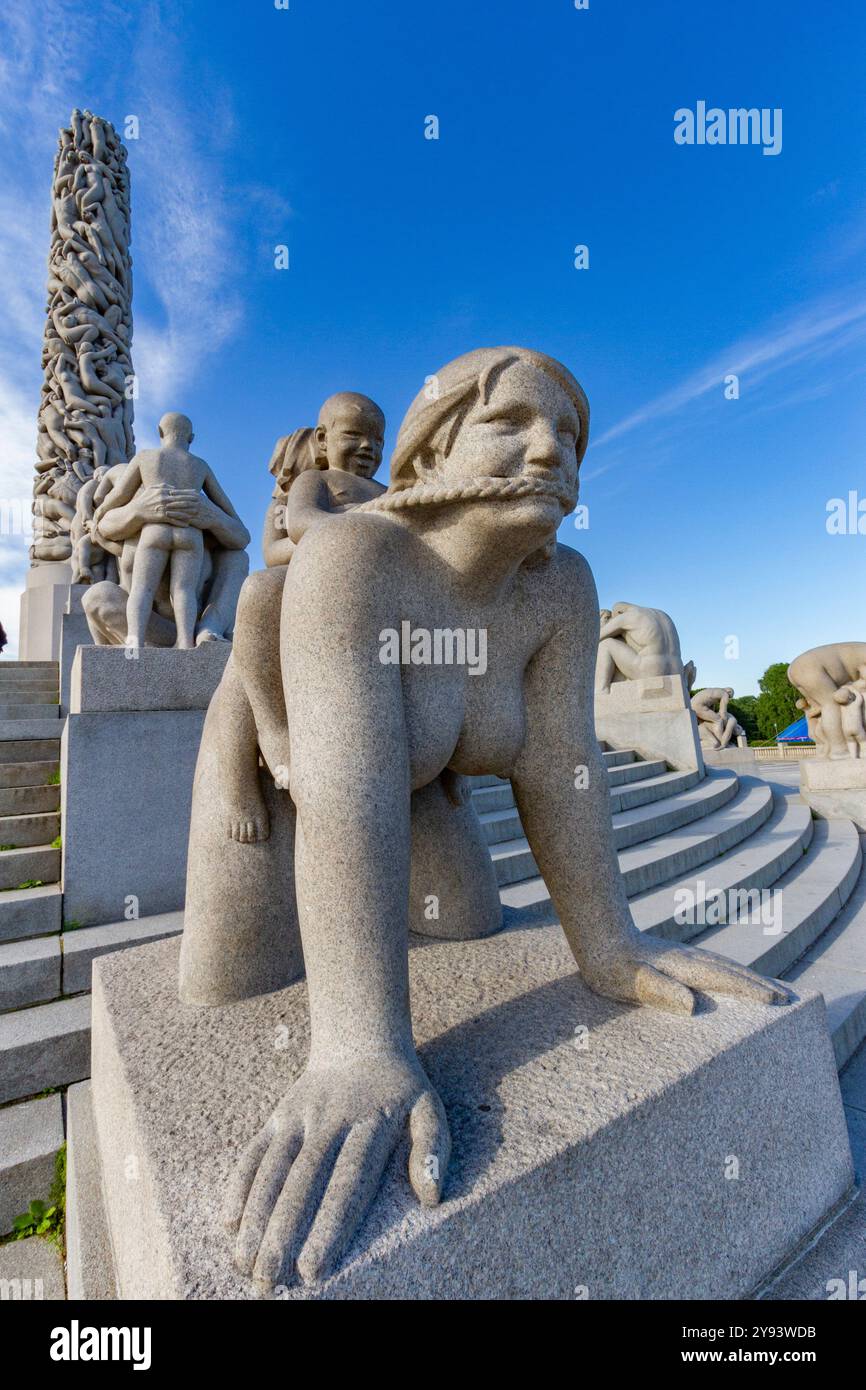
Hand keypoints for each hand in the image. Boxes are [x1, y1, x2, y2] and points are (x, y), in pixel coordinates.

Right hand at [122, 485, 202, 527]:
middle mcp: (161, 498)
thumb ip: (162, 486)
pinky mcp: (157, 516)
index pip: (178, 491)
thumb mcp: (150, 490)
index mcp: (161, 490)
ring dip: (188, 512)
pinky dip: (179, 522)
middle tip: (201, 504)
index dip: (188, 493)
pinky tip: (187, 525)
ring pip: (177, 510)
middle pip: (180, 500)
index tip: (197, 493)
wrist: (131, 513)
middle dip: (191, 502)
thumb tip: (174, 487)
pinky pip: (171, 520)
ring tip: (197, 515)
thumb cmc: (142, 501)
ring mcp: (160, 507)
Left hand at [160, 488, 212, 527]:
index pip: (182, 492)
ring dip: (172, 507)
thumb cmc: (204, 506)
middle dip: (170, 499)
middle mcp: (196, 502)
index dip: (171, 492)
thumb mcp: (197, 497)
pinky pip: (184, 517)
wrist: (215, 517)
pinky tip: (168, 515)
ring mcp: (196, 510)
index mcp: (195, 495)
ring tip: (162, 507)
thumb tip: (173, 490)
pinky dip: (176, 516)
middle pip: (181, 499)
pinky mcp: (196, 518)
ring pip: (182, 508)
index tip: (162, 492)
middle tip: (159, 499)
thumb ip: (187, 494)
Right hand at [223, 1053, 449, 1291]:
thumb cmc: (400, 1087)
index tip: (313, 1268)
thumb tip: (431, 1196)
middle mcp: (329, 1121)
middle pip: (302, 1182)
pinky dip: (239, 1184)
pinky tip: (228, 1222)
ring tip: (243, 1262)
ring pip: (272, 1170)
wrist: (360, 1036)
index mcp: (369, 1124)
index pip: (347, 1181)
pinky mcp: (279, 1116)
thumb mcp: (429, 1107)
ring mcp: (299, 1117)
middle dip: (281, 1233)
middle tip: (267, 1280)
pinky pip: (254, 1151)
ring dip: (254, 1216)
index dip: (328, 1225)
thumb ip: (432, 1148)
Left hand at [581, 934, 792, 1014]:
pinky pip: (713, 965)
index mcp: (684, 968)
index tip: (777, 1000)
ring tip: (770, 989)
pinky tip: (732, 978)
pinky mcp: (676, 957)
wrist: (598, 935)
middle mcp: (690, 958)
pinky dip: (732, 973)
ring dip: (749, 977)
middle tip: (788, 997)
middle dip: (760, 984)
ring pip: (724, 966)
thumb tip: (692, 1007)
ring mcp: (684, 955)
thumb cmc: (611, 965)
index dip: (752, 991)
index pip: (725, 980)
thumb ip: (660, 991)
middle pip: (732, 971)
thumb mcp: (629, 982)